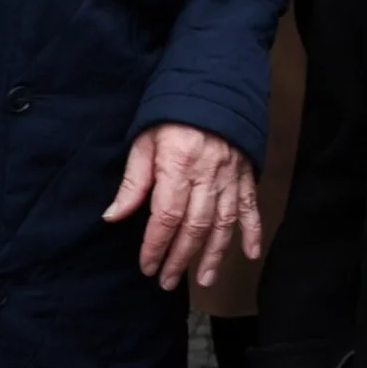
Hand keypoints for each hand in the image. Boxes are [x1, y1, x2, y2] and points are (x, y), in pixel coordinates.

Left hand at [103, 123, 261, 289]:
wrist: (215, 85)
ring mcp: (231, 176)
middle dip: (180, 258)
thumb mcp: (145, 141)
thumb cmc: (174, 114)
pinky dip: (253, 231)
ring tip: (203, 280)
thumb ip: (133, 181)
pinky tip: (250, 254)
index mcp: (179, 166)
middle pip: (195, 226)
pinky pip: (251, 206)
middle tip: (167, 282)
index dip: (156, 245)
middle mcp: (208, 175)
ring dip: (214, 254)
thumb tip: (113, 217)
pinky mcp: (246, 173)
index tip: (147, 266)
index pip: (167, 216)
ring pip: (224, 223)